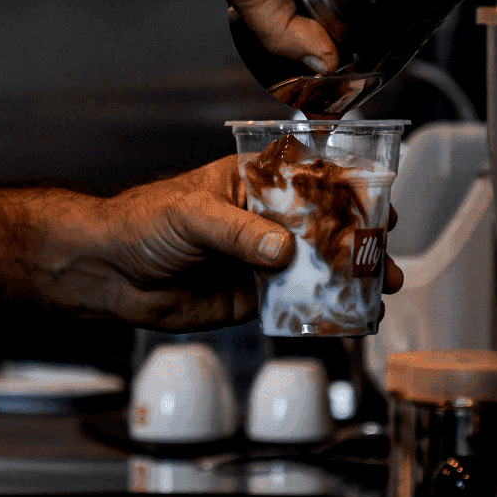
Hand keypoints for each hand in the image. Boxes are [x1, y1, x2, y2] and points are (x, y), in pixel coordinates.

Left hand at [92, 155, 402, 330]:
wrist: (110, 273)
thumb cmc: (143, 223)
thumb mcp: (191, 214)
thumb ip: (236, 230)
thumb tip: (281, 250)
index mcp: (253, 185)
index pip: (309, 182)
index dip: (347, 192)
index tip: (378, 206)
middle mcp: (264, 221)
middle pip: (323, 228)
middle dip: (359, 241)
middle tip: (385, 256)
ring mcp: (262, 260)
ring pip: (316, 267)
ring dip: (349, 277)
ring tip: (380, 289)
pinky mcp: (254, 296)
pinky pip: (295, 302)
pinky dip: (322, 309)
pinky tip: (347, 315)